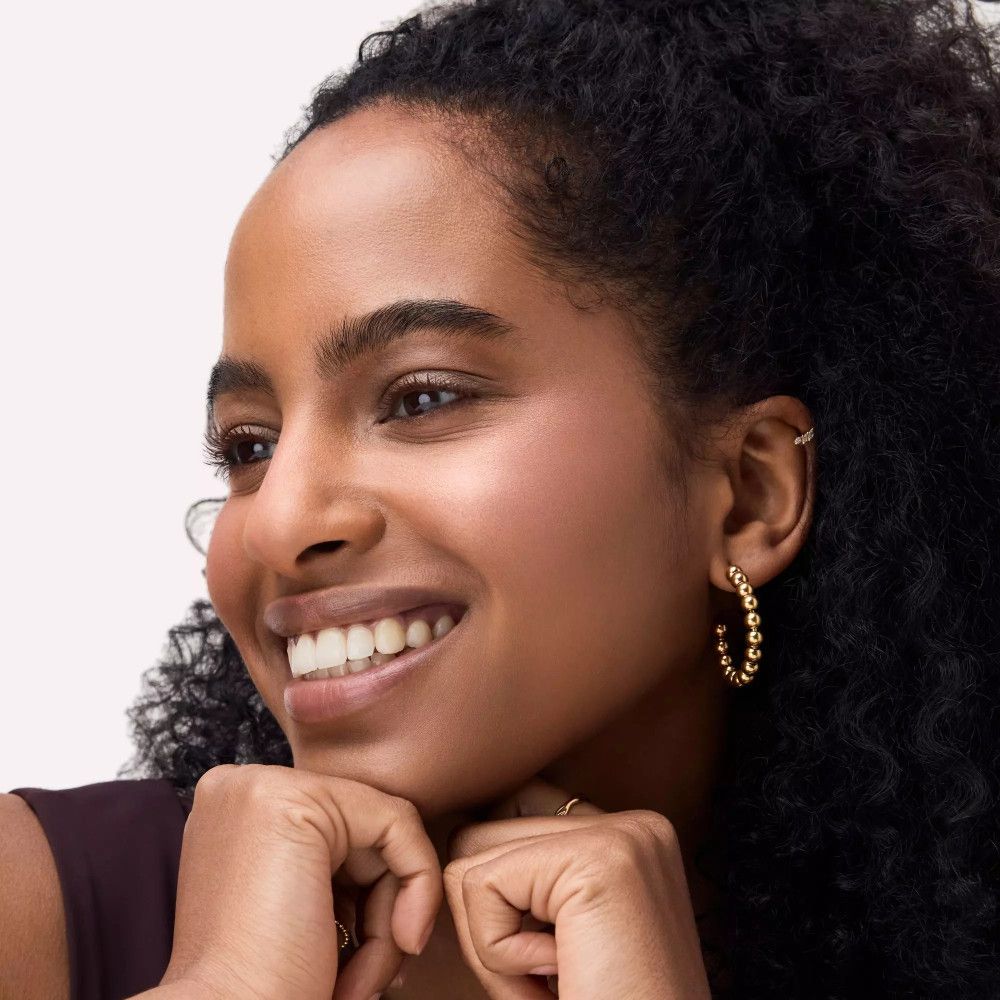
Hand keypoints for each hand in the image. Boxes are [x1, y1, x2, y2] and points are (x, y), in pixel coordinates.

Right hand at [157, 763, 441, 999]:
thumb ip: (325, 867)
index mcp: (233, 815)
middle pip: (358, 834)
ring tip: (359, 985)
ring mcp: (261, 789)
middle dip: (376, 915)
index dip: (360, 906)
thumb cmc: (262, 991)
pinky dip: (419, 886)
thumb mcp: (294, 909)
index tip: (364, 972)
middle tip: (363, 985)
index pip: (334, 836)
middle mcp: (239, 789)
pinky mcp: (296, 803)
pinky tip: (400, 943)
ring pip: (381, 833)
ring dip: (386, 922)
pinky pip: (398, 823)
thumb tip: (396, 855)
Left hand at [443, 777, 711, 999]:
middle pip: (483, 836)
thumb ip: (531, 879)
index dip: (503, 900)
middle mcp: (632, 824)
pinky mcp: (593, 859)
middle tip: (549, 977)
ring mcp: (618, 834)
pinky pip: (480, 886)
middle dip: (491, 919)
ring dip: (490, 939)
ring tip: (554, 977)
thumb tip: (457, 836)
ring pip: (469, 859)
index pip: (512, 820)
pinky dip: (497, 953)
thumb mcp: (562, 934)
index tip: (552, 960)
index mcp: (632, 838)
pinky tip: (558, 975)